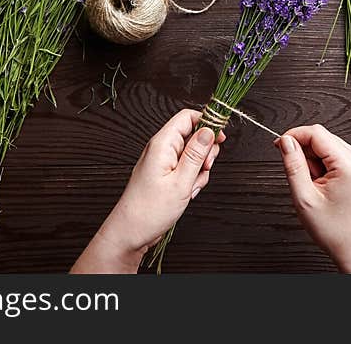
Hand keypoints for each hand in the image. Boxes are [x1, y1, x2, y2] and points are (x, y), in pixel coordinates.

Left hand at [71, 109, 224, 272]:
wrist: (130, 233)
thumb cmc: (149, 211)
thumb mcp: (181, 182)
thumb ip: (197, 154)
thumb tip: (209, 130)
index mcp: (163, 144)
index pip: (188, 117)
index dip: (208, 122)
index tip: (220, 137)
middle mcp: (162, 148)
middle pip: (194, 135)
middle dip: (206, 151)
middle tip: (205, 167)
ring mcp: (164, 161)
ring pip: (194, 154)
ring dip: (199, 170)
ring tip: (191, 186)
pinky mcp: (166, 174)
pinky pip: (187, 168)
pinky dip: (192, 179)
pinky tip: (187, 193)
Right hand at [276, 124, 350, 273]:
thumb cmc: (334, 229)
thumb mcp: (304, 197)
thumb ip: (293, 164)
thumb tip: (285, 141)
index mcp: (348, 163)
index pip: (315, 132)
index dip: (293, 135)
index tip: (278, 145)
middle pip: (320, 137)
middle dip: (303, 151)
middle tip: (299, 176)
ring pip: (325, 145)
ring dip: (312, 160)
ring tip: (312, 185)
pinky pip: (332, 154)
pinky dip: (320, 165)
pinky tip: (320, 184)